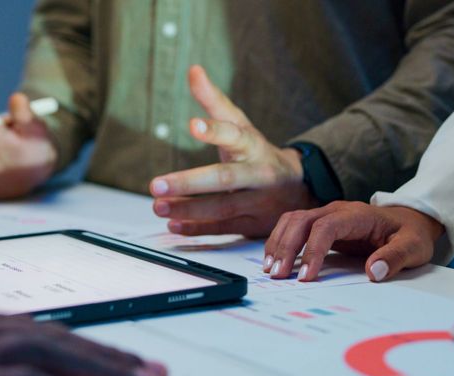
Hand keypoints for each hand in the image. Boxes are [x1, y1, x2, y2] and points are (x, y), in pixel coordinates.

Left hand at [150, 65, 318, 237]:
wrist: (298, 188)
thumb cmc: (257, 153)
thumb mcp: (241, 125)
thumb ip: (215, 101)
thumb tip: (193, 70)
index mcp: (253, 146)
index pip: (235, 135)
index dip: (215, 131)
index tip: (193, 124)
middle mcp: (258, 174)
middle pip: (225, 178)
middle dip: (189, 183)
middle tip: (155, 185)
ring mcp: (257, 202)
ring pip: (223, 207)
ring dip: (188, 210)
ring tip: (158, 206)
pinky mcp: (253, 224)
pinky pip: (224, 228)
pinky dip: (197, 229)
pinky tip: (173, 226)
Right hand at [263, 201, 443, 280]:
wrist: (407, 221)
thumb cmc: (409, 235)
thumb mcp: (414, 247)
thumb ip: (396, 257)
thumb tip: (375, 271)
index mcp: (357, 215)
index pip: (326, 227)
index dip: (313, 250)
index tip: (306, 277)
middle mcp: (336, 210)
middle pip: (301, 220)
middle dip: (286, 247)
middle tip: (277, 274)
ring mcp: (325, 214)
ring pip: (292, 221)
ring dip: (278, 243)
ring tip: (270, 269)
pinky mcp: (318, 223)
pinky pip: (292, 226)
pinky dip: (280, 241)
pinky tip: (274, 260)